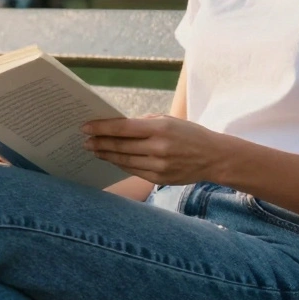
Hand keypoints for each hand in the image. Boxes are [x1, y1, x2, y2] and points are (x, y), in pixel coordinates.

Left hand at [82, 115, 231, 185]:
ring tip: (94, 150)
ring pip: (124, 161)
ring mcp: (159, 166)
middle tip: (85, 141)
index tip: (85, 127)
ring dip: (106, 155)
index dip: (101, 128)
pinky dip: (120, 164)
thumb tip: (117, 126)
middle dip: (99, 143)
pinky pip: (134, 171)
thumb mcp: (169, 120)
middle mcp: (159, 148)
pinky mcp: (160, 179)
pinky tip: (111, 159)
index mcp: (161, 128)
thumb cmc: (189, 134)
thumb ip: (144, 123)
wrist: (213, 157)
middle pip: (120, 146)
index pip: (123, 128)